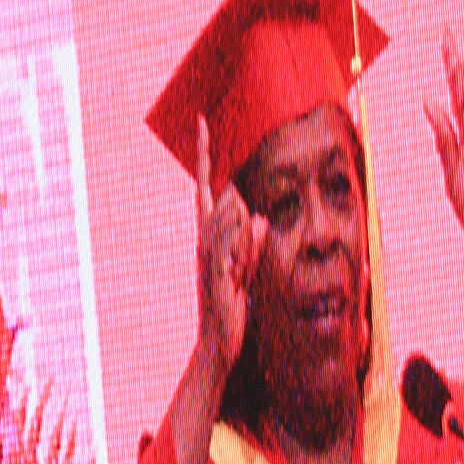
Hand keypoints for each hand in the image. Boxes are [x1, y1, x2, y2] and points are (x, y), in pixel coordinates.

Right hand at [194, 115, 268, 376]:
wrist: (219, 342)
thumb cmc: (232, 307)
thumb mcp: (247, 269)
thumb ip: (252, 245)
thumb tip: (260, 218)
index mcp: (210, 236)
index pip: (205, 186)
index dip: (204, 154)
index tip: (203, 122)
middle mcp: (205, 240)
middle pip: (224, 200)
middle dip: (239, 217)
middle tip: (238, 260)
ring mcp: (208, 254)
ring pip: (232, 219)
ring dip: (243, 240)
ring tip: (238, 274)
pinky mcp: (217, 269)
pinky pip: (234, 244)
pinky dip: (242, 248)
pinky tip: (239, 269)